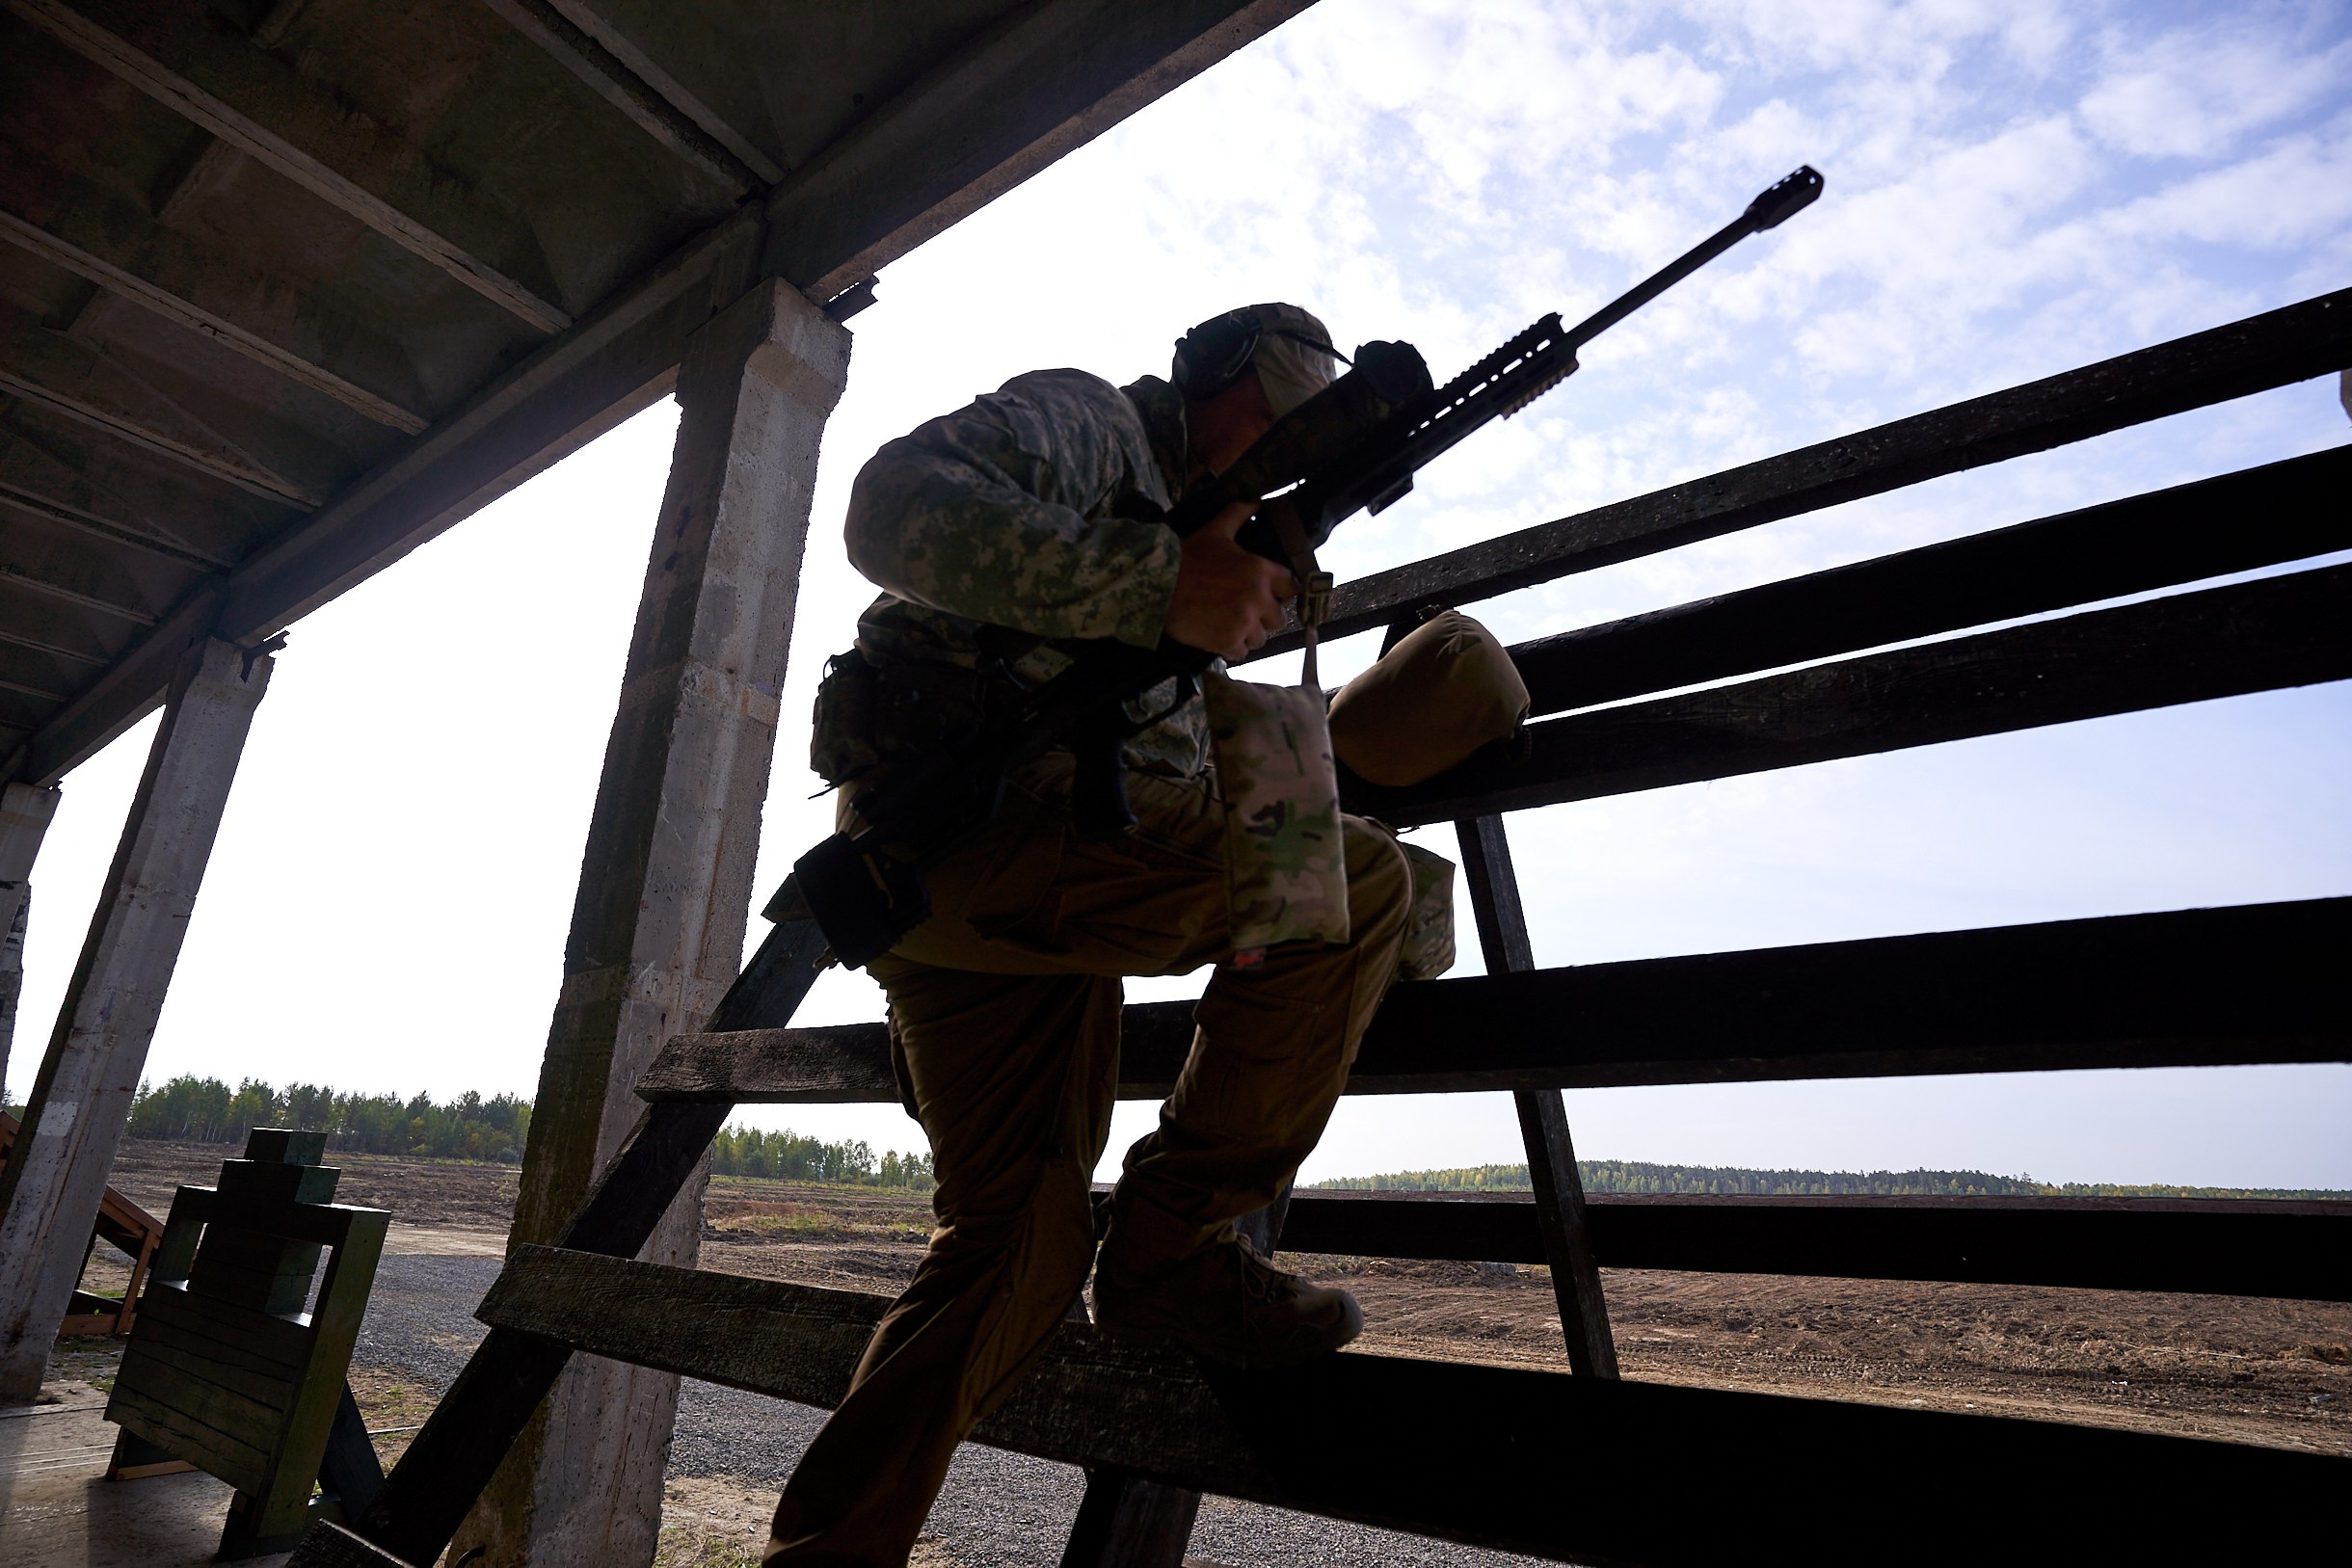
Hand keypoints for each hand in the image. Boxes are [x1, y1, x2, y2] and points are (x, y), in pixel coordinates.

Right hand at [1163, 501, 1295, 660]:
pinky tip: (1219, 636)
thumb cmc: (1187, 557)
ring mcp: (1244, 623)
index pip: (1291, 589)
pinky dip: (1232, 647)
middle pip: (1278, 619)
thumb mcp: (1215, 531)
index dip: (1281, 593)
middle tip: (1246, 612)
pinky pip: (1242, 652)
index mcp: (1260, 571)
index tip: (1270, 595)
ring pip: (1261, 639)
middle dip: (1264, 617)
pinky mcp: (1228, 642)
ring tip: (1231, 625)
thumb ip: (1238, 514)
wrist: (1157, 585)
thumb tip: (1255, 500)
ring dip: (1249, 634)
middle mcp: (1258, 598)